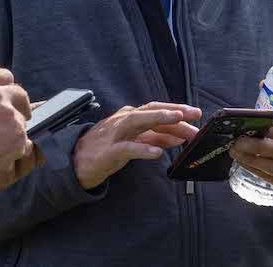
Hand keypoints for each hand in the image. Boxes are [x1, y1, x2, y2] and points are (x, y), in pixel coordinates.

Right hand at [0, 68, 36, 196]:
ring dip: (13, 131)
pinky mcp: (18, 136)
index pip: (4, 76)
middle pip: (20, 94)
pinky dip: (17, 150)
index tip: (5, 96)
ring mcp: (11, 116)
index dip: (5, 87)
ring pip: (21, 121)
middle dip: (19, 105)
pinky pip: (24, 143)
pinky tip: (3, 156)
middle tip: (15, 118)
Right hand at [72, 102, 201, 189]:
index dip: (177, 110)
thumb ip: (157, 137)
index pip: (157, 110)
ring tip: (178, 120)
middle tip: (195, 114)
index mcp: (131, 117)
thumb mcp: (136, 140)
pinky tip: (158, 153)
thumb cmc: (107, 149)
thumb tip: (180, 136)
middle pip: (151, 111)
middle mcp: (124, 120)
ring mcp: (115, 134)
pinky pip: (127, 148)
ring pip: (138, 120)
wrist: (76, 162)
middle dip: (174, 111)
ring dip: (159, 119)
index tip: (196, 114)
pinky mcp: (109, 151)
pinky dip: (143, 149)